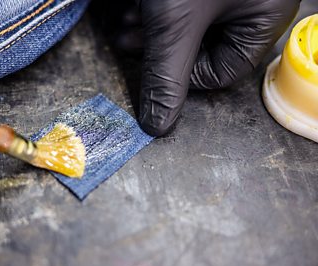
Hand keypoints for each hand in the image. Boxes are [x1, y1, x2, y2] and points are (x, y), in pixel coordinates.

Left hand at [136, 0, 299, 135]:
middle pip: (201, 49)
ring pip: (188, 26)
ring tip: (129, 21)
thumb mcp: (176, 24)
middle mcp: (253, 4)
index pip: (224, 70)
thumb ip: (166, 75)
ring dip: (153, 28)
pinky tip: (136, 7)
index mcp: (266, 16)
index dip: (183, 76)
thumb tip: (158, 123)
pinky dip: (158, 9)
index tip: (156, 68)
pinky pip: (185, 6)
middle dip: (160, 48)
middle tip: (131, 42)